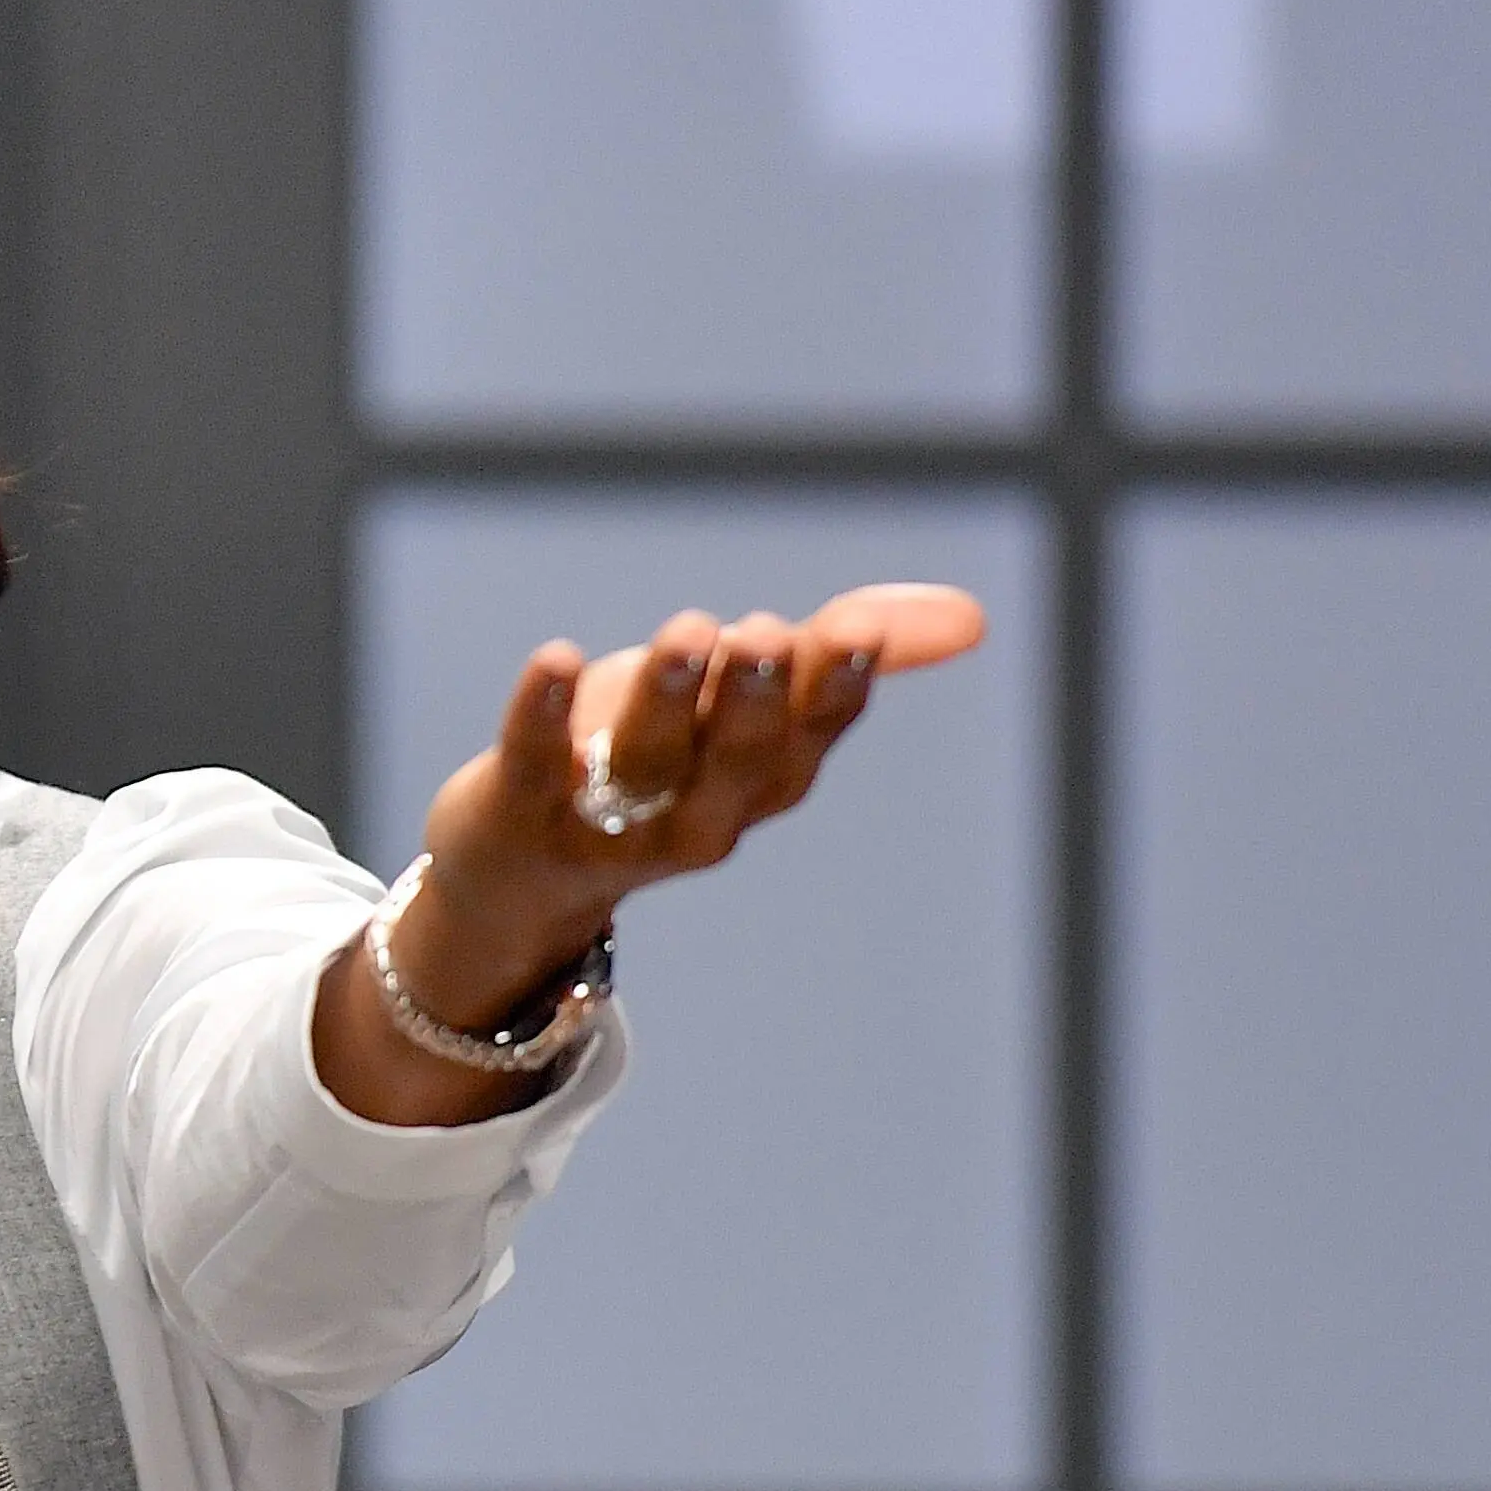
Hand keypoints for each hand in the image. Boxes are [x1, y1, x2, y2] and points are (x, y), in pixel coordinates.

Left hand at [320, 580, 989, 1126]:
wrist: (516, 873)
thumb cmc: (642, 765)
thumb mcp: (738, 705)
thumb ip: (830, 654)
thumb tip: (974, 617)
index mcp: (760, 783)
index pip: (810, 735)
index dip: (832, 688)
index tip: (853, 630)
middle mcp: (698, 815)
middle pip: (738, 762)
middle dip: (756, 699)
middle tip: (763, 632)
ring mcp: (609, 824)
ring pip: (651, 766)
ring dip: (671, 699)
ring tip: (686, 633)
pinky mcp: (523, 812)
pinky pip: (538, 763)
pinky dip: (544, 715)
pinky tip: (556, 657)